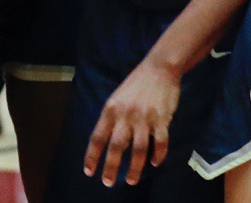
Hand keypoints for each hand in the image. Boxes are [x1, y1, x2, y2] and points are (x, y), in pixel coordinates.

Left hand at [84, 59, 180, 187]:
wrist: (159, 68)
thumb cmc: (136, 84)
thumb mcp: (117, 98)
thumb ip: (112, 119)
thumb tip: (106, 142)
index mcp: (111, 109)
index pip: (98, 137)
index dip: (92, 156)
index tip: (89, 171)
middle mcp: (125, 115)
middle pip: (116, 146)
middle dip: (110, 167)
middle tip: (107, 182)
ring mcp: (144, 117)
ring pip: (138, 149)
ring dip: (135, 168)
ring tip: (131, 180)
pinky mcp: (161, 119)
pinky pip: (159, 143)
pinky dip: (157, 155)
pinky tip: (155, 163)